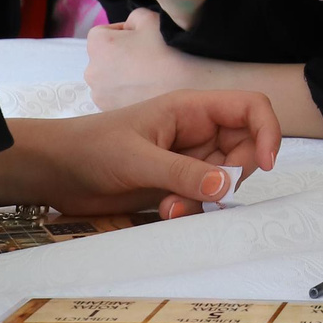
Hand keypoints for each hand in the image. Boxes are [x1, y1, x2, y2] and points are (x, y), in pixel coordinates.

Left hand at [0, 92, 281, 220]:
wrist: (55, 172)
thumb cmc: (92, 148)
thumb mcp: (138, 159)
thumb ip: (183, 173)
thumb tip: (228, 186)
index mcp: (192, 109)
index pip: (250, 108)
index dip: (267, 131)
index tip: (266, 164)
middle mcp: (197, 132)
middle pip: (244, 150)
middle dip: (230, 178)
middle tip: (203, 198)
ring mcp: (187, 160)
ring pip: (224, 180)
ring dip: (207, 200)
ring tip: (171, 211)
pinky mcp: (175, 185)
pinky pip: (203, 198)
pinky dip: (193, 210)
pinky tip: (167, 215)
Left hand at [86, 7, 204, 111]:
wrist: (191, 88)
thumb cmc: (169, 50)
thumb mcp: (151, 17)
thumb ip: (133, 17)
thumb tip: (130, 29)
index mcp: (98, 45)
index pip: (104, 32)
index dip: (125, 32)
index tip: (145, 38)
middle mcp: (92, 72)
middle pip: (105, 57)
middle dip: (122, 55)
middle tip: (150, 56)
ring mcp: (101, 97)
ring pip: (111, 79)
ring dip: (125, 76)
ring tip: (152, 75)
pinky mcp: (113, 114)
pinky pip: (117, 98)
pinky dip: (130, 93)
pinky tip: (151, 90)